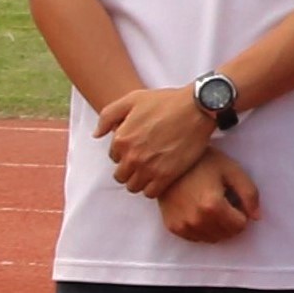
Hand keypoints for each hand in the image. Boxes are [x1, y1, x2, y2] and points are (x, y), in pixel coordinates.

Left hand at [97, 83, 217, 197]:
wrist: (197, 108)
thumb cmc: (166, 101)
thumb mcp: (132, 99)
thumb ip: (108, 116)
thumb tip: (96, 135)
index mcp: (121, 139)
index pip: (114, 157)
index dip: (125, 153)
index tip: (138, 148)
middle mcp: (131, 156)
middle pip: (121, 176)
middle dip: (129, 170)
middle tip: (144, 162)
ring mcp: (149, 168)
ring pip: (134, 187)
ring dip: (140, 180)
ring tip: (152, 171)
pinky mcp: (166, 176)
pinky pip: (151, 193)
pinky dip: (153, 188)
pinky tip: (161, 177)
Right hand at [158, 149, 258, 242]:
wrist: (169, 163)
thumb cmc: (203, 163)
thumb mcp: (232, 171)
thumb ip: (250, 194)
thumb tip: (257, 217)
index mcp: (212, 206)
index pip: (240, 226)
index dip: (241, 212)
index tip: (233, 199)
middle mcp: (197, 220)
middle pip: (227, 234)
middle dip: (231, 221)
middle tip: (223, 202)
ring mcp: (183, 226)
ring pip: (213, 239)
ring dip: (217, 227)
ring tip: (210, 205)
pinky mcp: (173, 227)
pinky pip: (197, 238)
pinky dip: (202, 228)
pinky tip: (198, 210)